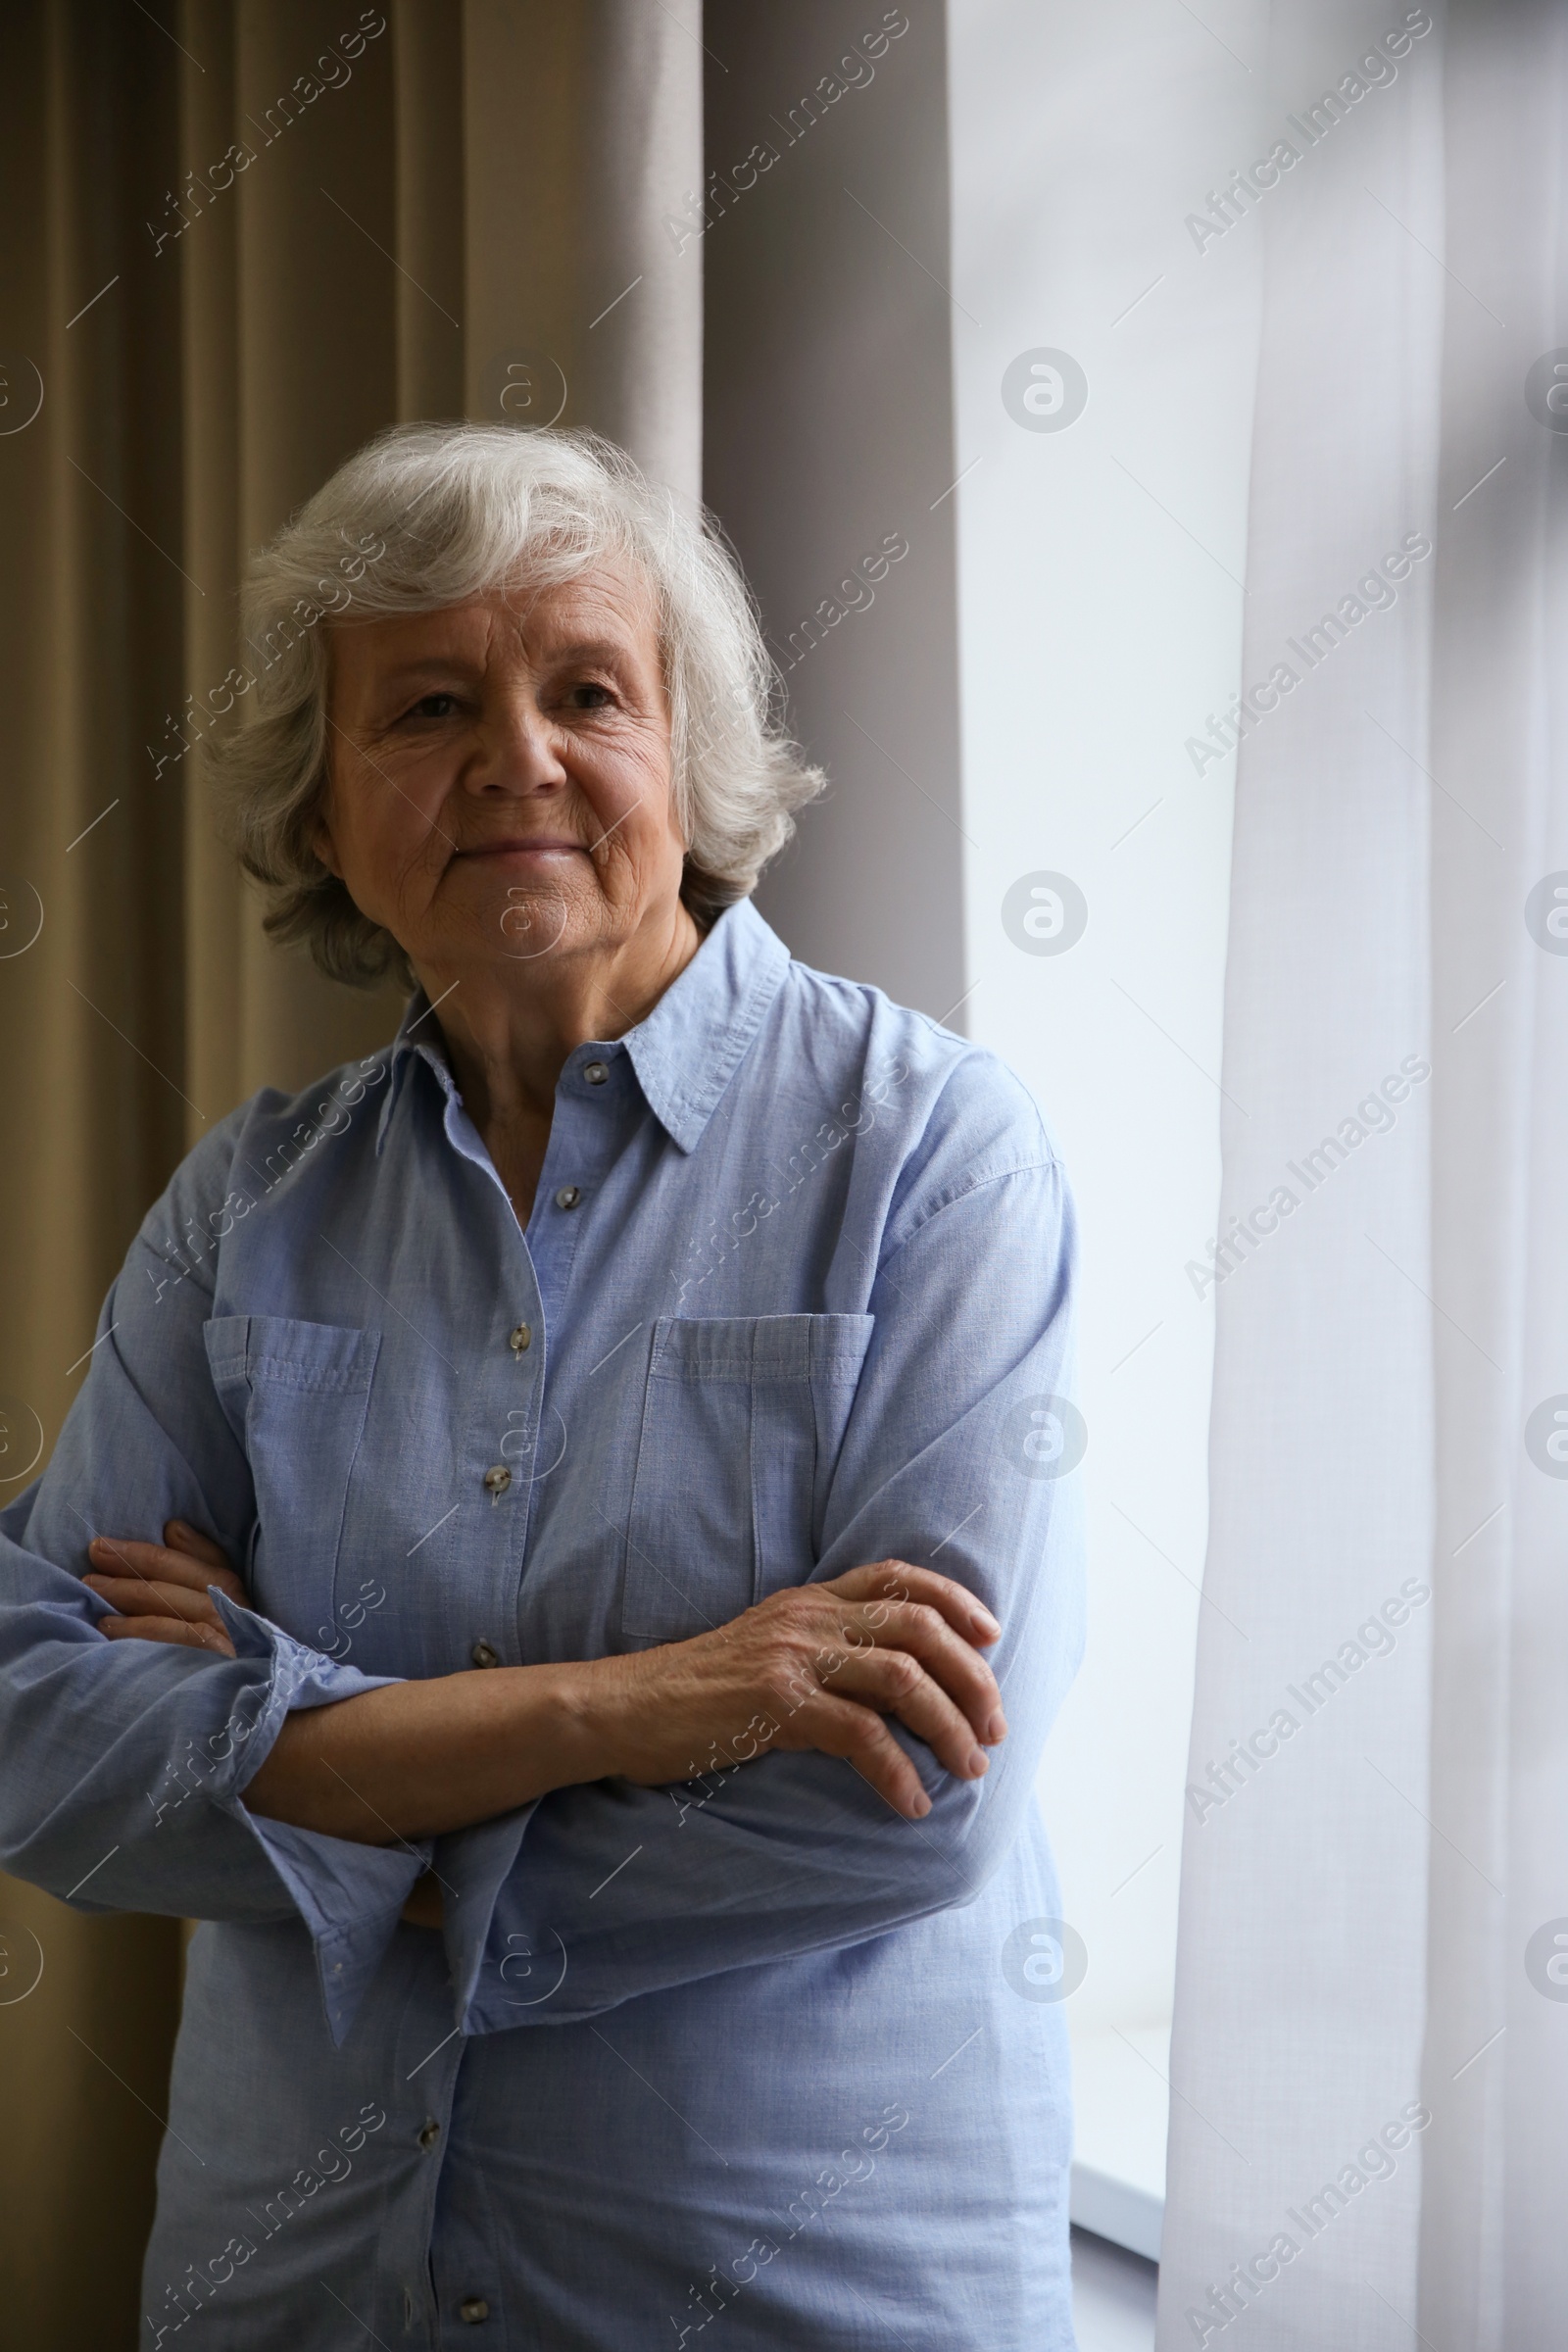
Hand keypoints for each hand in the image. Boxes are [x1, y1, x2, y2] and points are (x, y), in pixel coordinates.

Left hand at [83, 1521, 247, 1654]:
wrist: (257, 1713)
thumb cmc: (234, 1653)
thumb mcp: (226, 1605)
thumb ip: (203, 1564)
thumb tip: (173, 1528)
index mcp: (238, 1594)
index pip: (199, 1561)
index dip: (150, 1551)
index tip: (109, 1544)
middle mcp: (235, 1613)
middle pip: (180, 1580)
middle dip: (133, 1564)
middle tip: (94, 1556)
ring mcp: (227, 1640)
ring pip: (172, 1606)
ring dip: (129, 1595)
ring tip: (92, 1589)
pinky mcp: (215, 1666)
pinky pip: (171, 1640)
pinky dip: (138, 1630)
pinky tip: (107, 1628)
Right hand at [578, 1560, 1005, 1820]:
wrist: (623, 1708)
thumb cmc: (695, 1693)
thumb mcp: (765, 1650)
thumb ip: (820, 1650)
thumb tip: (891, 1688)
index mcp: (810, 1600)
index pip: (899, 1578)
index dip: (956, 1603)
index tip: (992, 1639)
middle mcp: (809, 1617)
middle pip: (919, 1628)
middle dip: (972, 1679)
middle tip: (993, 1729)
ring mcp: (793, 1656)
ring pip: (902, 1678)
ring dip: (949, 1727)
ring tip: (969, 1769)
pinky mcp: (776, 1702)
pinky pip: (860, 1734)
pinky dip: (897, 1772)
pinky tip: (911, 1804)